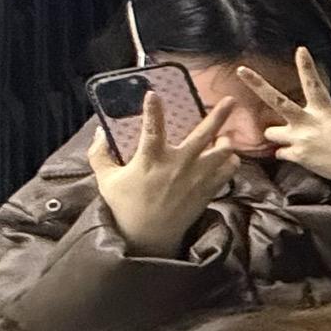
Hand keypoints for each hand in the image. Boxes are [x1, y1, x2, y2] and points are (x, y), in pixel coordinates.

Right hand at [89, 94, 240, 255]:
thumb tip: (99, 132)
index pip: (152, 128)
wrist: (147, 236)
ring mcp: (197, 177)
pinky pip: (228, 171)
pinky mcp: (208, 190)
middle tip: (231, 100)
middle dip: (219, 116)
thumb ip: (100, 154)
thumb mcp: (106, 179)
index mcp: (151, 160)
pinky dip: (230, 162)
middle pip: (204, 135)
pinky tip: (226, 158)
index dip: (153, 110)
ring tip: (224, 137)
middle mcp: (178, 165)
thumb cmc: (125, 206)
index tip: (154, 93)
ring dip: (226, 142)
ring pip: (223, 153)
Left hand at [237, 50, 330, 194]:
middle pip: (277, 101)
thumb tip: (301, 123)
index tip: (300, 49)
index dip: (306, 66)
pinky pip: (280, 154)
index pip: (314, 84)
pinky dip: (288, 155)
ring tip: (294, 142)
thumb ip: (319, 118)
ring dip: (278, 136)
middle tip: (242, 70)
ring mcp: (301, 139)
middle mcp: (309, 121)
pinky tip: (303, 157)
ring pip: (271, 133)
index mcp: (325, 110)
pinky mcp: (298, 156)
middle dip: (258, 85)